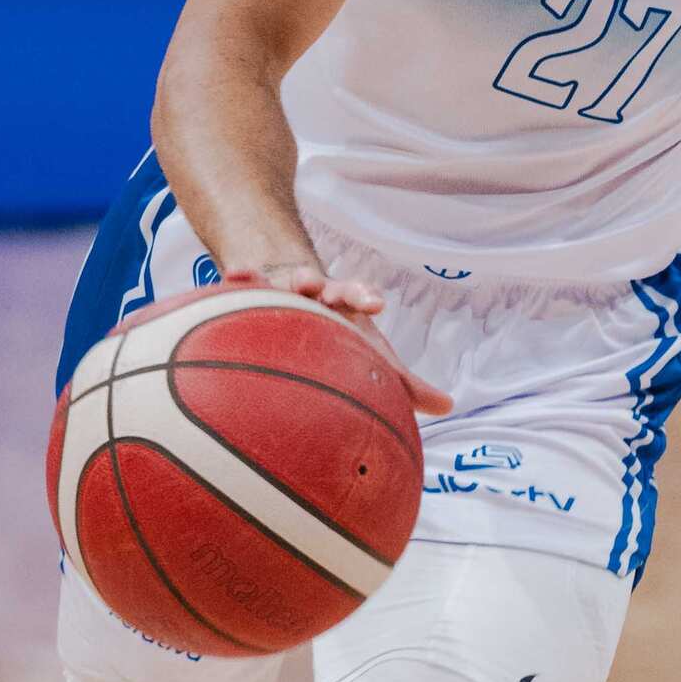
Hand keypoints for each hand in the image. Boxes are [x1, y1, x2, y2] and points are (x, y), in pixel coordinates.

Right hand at [229, 261, 449, 411]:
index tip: (374, 303)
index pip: (357, 297)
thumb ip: (401, 381)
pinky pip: (246, 286)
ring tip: (284, 283)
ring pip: (286, 283)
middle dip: (326, 286)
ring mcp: (285, 292)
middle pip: (324, 285)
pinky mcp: (255, 295)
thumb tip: (447, 405)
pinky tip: (233, 276)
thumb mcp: (366, 353)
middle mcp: (317, 294)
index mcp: (345, 306)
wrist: (293, 293)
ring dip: (287, 281)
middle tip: (322, 288)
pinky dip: (242, 278)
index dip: (365, 297)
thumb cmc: (338, 333)